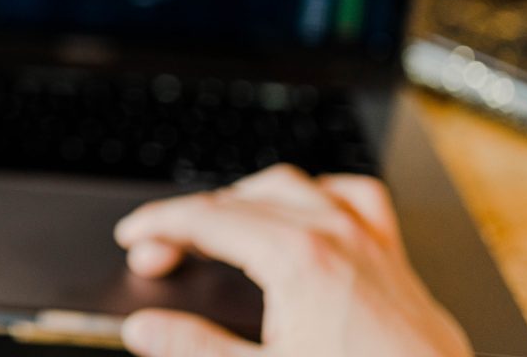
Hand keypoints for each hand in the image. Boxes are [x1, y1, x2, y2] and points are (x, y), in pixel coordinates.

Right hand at [114, 164, 470, 356]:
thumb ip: (195, 347)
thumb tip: (146, 328)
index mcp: (297, 257)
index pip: (206, 220)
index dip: (159, 225)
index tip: (134, 237)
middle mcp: (333, 235)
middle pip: (238, 202)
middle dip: (189, 220)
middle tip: (158, 251)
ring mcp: (367, 240)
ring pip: (291, 186)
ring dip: (244, 198)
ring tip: (216, 222)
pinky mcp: (392, 257)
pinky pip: (354, 197)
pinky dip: (318, 195)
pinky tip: (306, 209)